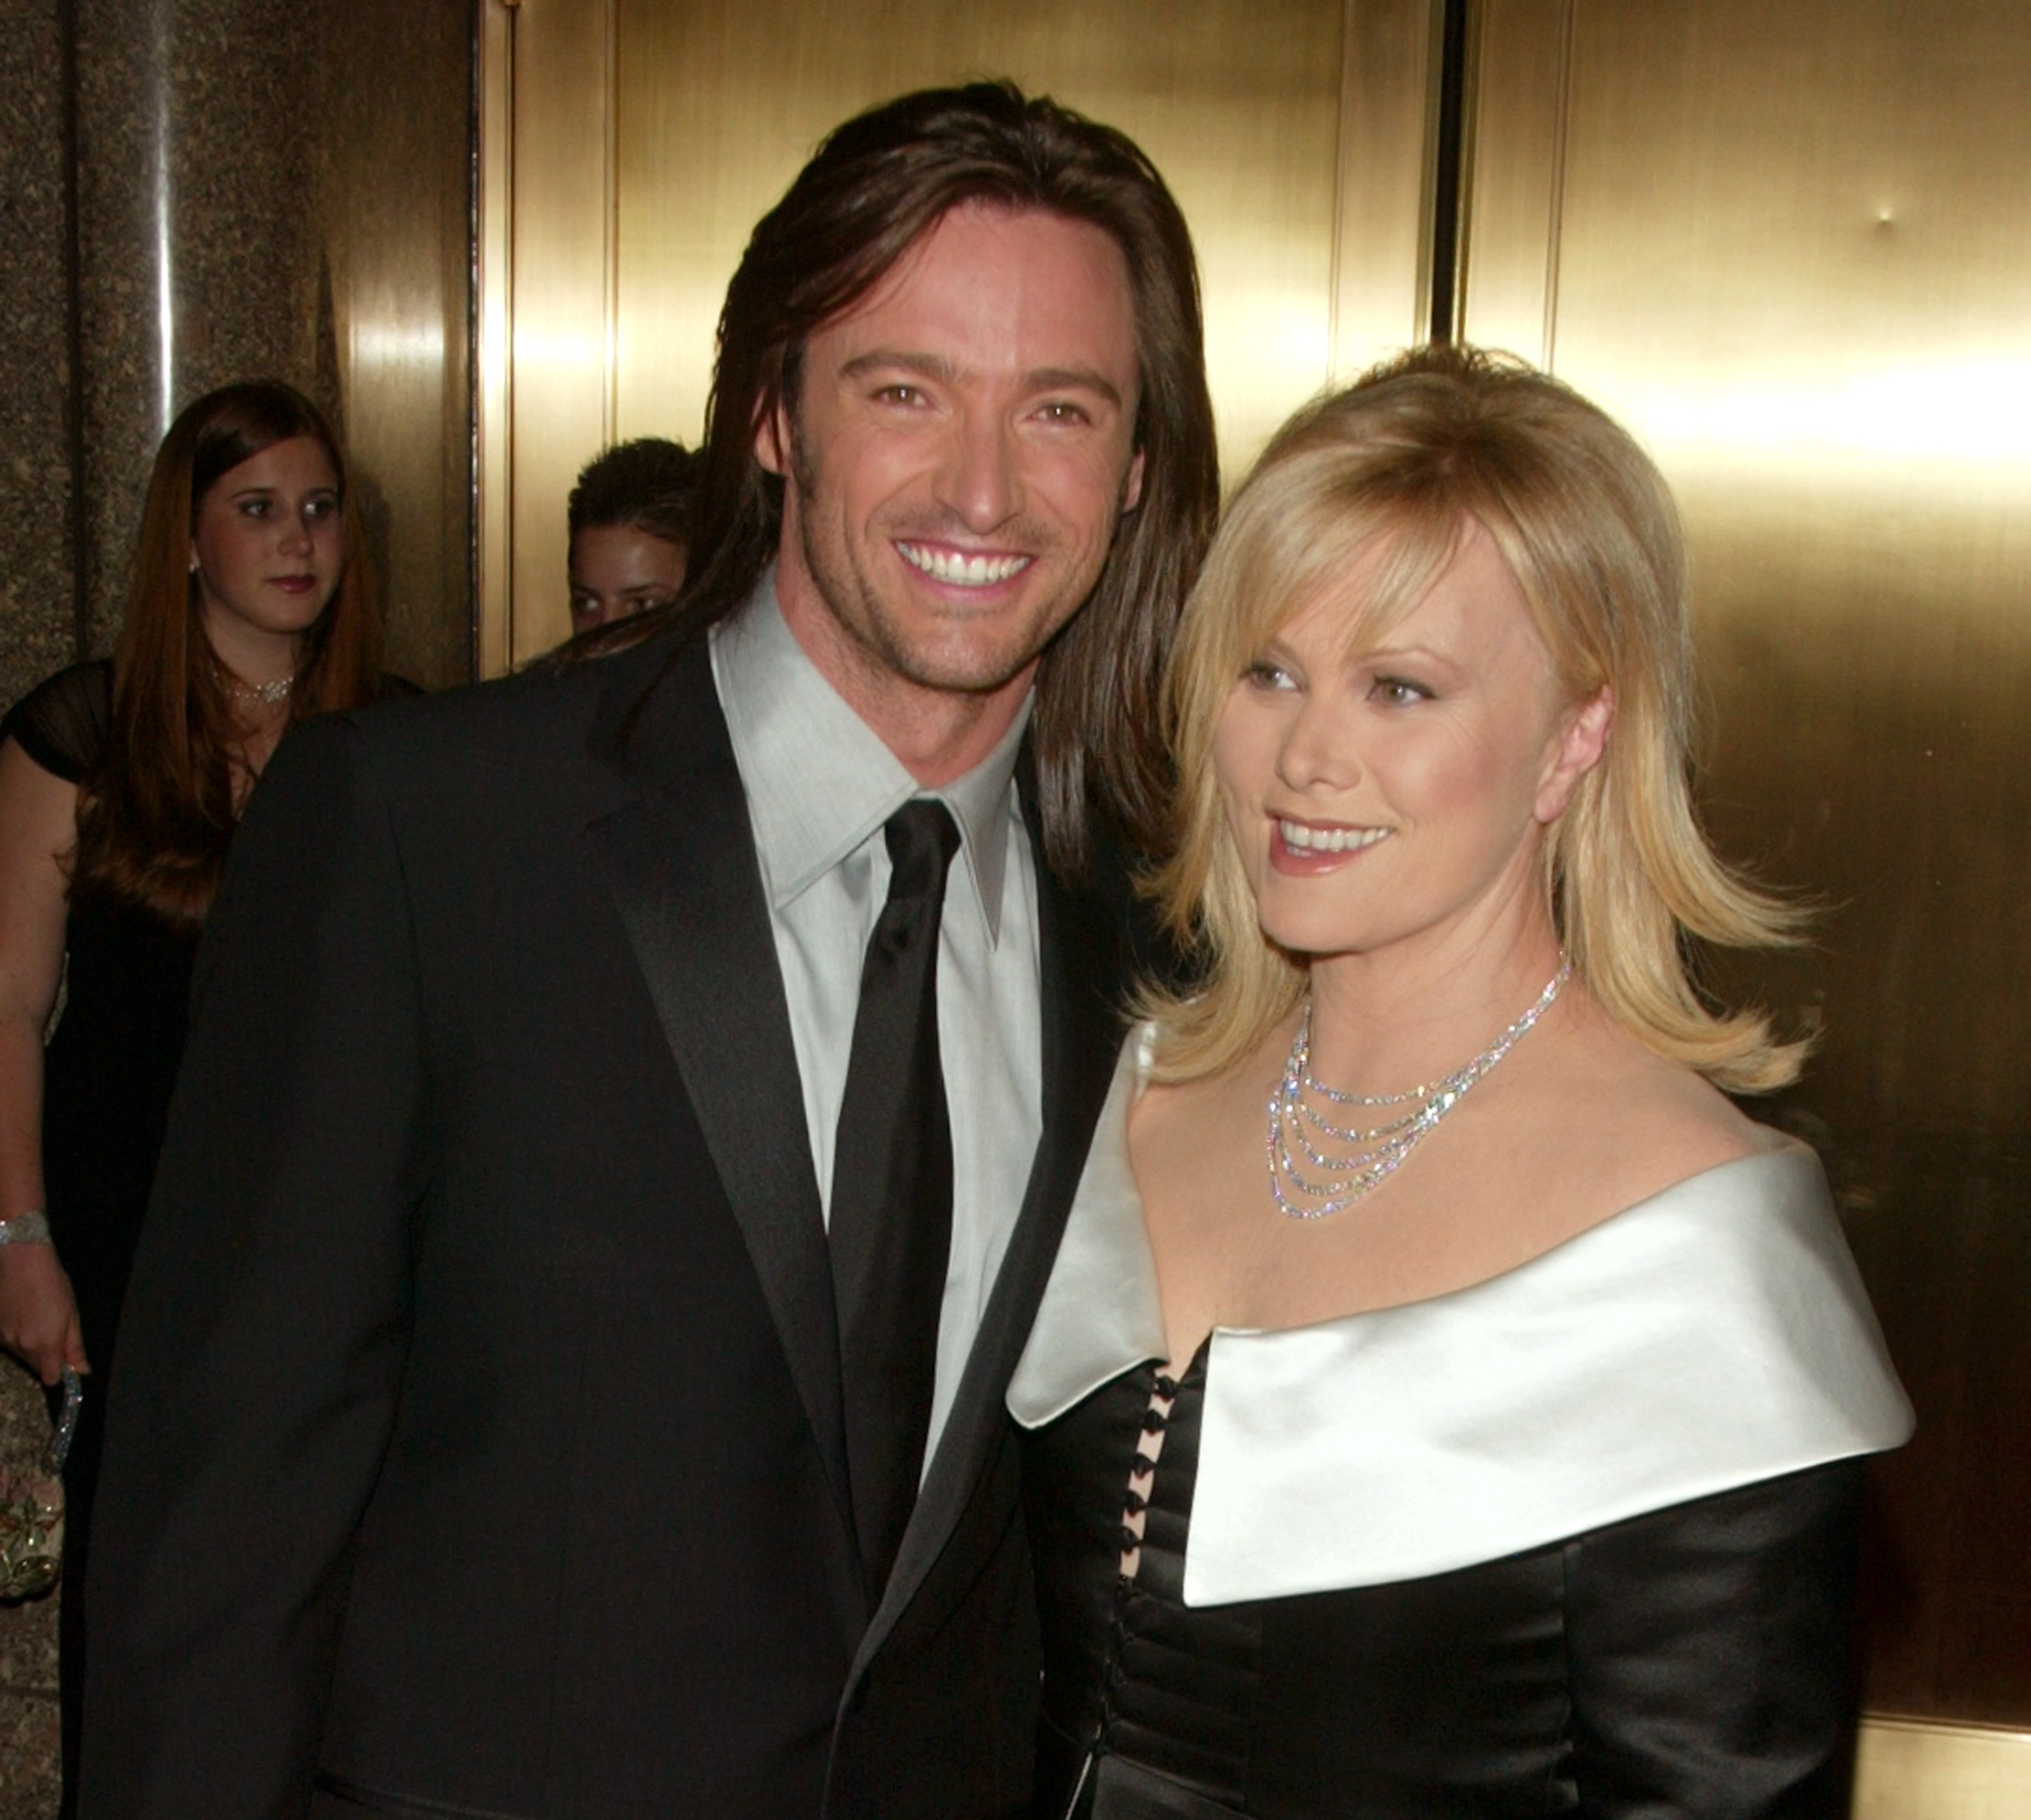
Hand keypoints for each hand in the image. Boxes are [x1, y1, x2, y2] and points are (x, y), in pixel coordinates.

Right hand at [0, 1241, 87, 1384]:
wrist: (23, 1264)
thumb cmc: (55, 1286)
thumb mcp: (72, 1315)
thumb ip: (75, 1347)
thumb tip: (82, 1371)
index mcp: (45, 1345)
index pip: (50, 1378)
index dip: (60, 1372)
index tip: (65, 1358)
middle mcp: (22, 1347)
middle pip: (36, 1367)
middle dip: (47, 1357)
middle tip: (54, 1331)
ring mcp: (5, 1340)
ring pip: (22, 1355)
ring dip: (31, 1346)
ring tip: (38, 1320)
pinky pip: (10, 1344)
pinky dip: (18, 1337)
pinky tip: (24, 1317)